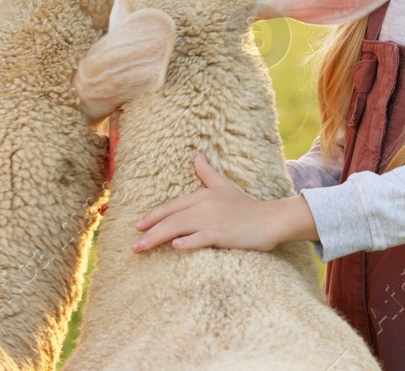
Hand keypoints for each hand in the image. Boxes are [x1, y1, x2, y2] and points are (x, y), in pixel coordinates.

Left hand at [130, 154, 297, 252]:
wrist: (270, 219)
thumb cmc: (246, 207)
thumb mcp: (224, 187)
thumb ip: (207, 174)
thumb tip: (197, 156)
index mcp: (201, 196)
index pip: (171, 206)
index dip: (153, 216)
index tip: (138, 225)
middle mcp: (203, 206)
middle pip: (170, 218)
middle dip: (149, 231)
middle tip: (133, 245)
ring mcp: (212, 221)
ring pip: (179, 228)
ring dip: (158, 238)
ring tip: (141, 248)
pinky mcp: (223, 234)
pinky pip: (202, 238)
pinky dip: (188, 242)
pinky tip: (176, 247)